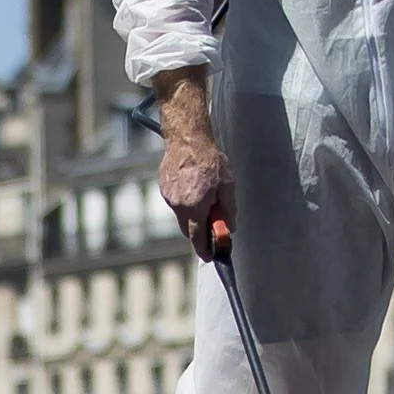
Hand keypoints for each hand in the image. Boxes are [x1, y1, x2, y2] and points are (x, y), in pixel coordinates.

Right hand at [151, 72, 229, 257]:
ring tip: (204, 191)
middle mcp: (178, 205)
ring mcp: (169, 196)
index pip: (197, 238)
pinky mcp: (164, 187)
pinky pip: (176, 201)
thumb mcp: (227, 185)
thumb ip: (228, 210)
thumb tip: (230, 228)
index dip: (205, 250)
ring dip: (193, 211)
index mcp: (194, 207)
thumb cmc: (210, 160)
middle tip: (214, 219)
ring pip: (182, 214)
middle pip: (188, 229)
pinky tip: (194, 183)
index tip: (211, 256)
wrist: (188, 137)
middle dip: (200, 229)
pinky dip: (186, 199)